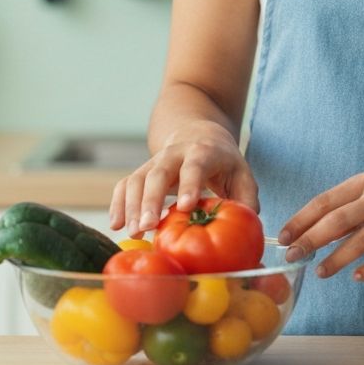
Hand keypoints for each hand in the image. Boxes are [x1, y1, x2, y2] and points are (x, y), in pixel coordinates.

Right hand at [109, 122, 259, 234]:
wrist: (197, 131)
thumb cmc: (222, 160)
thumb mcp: (241, 171)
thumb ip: (246, 197)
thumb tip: (247, 222)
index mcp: (203, 151)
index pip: (195, 165)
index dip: (190, 184)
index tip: (185, 206)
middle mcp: (175, 153)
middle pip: (159, 172)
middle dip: (152, 199)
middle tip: (148, 227)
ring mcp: (155, 161)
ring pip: (138, 178)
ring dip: (132, 206)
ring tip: (134, 233)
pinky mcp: (142, 171)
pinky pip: (124, 184)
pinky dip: (118, 203)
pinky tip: (116, 224)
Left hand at [278, 169, 363, 281]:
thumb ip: (351, 206)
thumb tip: (316, 229)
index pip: (325, 201)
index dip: (301, 219)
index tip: (283, 236)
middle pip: (337, 221)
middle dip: (310, 240)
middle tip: (292, 256)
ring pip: (359, 241)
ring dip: (336, 259)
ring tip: (320, 271)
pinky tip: (358, 277)